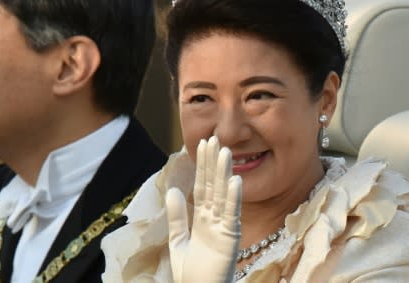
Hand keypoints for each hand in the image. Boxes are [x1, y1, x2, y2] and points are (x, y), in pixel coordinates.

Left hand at [166, 136, 241, 282]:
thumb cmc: (190, 273)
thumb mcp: (178, 240)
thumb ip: (177, 216)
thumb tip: (173, 190)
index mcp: (203, 218)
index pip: (202, 186)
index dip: (202, 166)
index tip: (202, 144)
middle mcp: (215, 219)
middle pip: (214, 186)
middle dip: (213, 163)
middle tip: (214, 139)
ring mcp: (224, 227)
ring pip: (223, 195)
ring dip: (224, 174)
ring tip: (224, 152)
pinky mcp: (230, 238)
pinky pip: (231, 215)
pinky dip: (233, 197)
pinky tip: (235, 180)